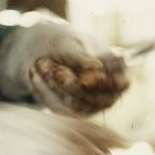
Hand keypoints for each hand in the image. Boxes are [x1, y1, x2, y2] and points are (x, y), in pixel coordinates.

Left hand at [0, 11, 128, 114]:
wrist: (46, 51)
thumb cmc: (65, 42)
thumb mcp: (72, 44)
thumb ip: (83, 60)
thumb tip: (96, 72)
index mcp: (118, 71)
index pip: (120, 84)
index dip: (103, 84)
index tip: (84, 81)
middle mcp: (109, 93)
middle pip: (94, 99)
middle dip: (68, 84)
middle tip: (45, 63)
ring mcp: (92, 106)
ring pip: (74, 106)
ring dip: (53, 86)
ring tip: (40, 63)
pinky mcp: (73, 112)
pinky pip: (57, 108)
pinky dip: (43, 91)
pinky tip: (34, 74)